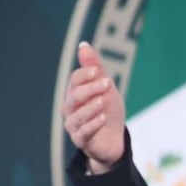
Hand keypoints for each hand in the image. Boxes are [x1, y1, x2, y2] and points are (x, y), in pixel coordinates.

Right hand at [61, 41, 125, 173]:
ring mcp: (74, 125)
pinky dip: (92, 125)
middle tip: (107, 84)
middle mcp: (71, 109)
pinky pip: (82, 132)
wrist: (114, 138)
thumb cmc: (107, 110)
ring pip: (76, 115)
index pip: (75, 80)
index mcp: (75, 93)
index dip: (85, 74)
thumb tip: (83, 45)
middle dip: (90, 89)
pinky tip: (102, 119)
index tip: (99, 72)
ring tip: (102, 102)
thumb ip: (94, 68)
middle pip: (74, 96)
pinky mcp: (81, 140)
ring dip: (90, 108)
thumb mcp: (105, 88)